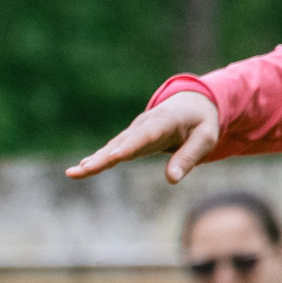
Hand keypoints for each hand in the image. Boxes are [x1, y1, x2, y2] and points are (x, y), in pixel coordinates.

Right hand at [67, 90, 221, 181]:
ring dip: (94, 160)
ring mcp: (134, 131)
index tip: (114, 158)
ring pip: (112, 147)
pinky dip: (97, 159)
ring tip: (74, 173)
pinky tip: (80, 169)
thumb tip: (172, 179)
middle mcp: (144, 125)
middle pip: (121, 143)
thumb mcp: (206, 138)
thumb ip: (189, 157)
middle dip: (102, 157)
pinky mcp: (130, 139)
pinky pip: (112, 150)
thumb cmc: (201, 122)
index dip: (129, 147)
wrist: (191, 103)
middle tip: (84, 170)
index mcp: (165, 121)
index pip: (146, 136)